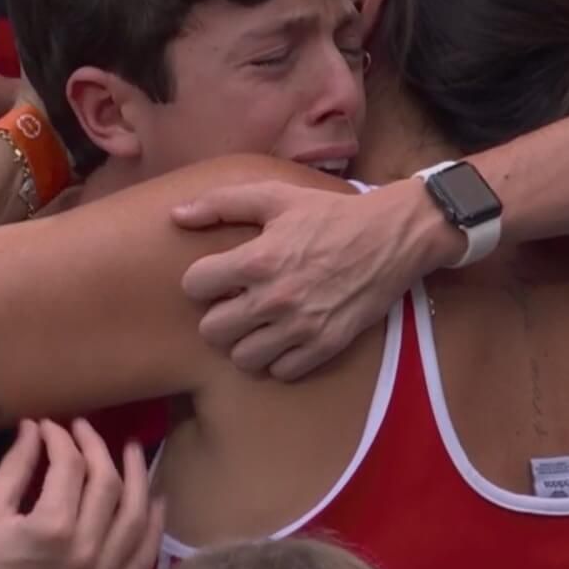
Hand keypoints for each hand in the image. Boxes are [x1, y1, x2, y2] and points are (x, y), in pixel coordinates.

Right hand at [0, 419, 164, 568]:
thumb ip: (13, 468)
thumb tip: (33, 428)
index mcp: (52, 527)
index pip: (69, 465)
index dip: (60, 437)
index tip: (48, 426)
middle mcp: (86, 550)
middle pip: (107, 483)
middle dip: (97, 447)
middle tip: (85, 428)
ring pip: (135, 517)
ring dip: (138, 478)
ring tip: (132, 451)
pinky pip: (143, 558)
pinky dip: (153, 527)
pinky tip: (155, 503)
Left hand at [170, 179, 454, 379]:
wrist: (391, 237)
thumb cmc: (329, 214)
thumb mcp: (276, 197)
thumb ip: (221, 203)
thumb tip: (176, 216)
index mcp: (258, 259)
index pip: (194, 286)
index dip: (200, 280)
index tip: (217, 277)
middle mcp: (275, 298)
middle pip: (212, 331)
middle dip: (218, 316)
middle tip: (235, 304)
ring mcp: (301, 326)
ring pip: (243, 359)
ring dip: (245, 342)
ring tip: (258, 324)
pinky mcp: (325, 345)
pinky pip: (282, 371)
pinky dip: (279, 358)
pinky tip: (286, 336)